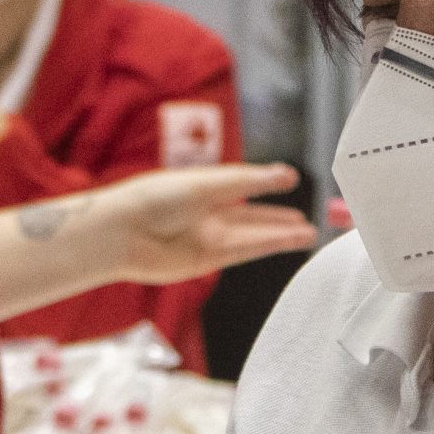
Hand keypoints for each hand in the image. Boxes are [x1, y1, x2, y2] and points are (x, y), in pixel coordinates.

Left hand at [96, 164, 316, 283]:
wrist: (123, 232)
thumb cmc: (155, 199)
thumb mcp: (208, 183)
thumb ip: (249, 181)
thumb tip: (287, 173)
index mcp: (202, 186)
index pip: (241, 183)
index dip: (266, 182)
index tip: (291, 179)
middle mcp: (206, 213)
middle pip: (249, 215)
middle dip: (277, 217)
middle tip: (306, 218)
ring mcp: (206, 237)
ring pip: (252, 235)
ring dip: (281, 234)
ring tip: (310, 233)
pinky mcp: (206, 260)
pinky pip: (244, 251)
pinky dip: (269, 245)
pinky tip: (290, 241)